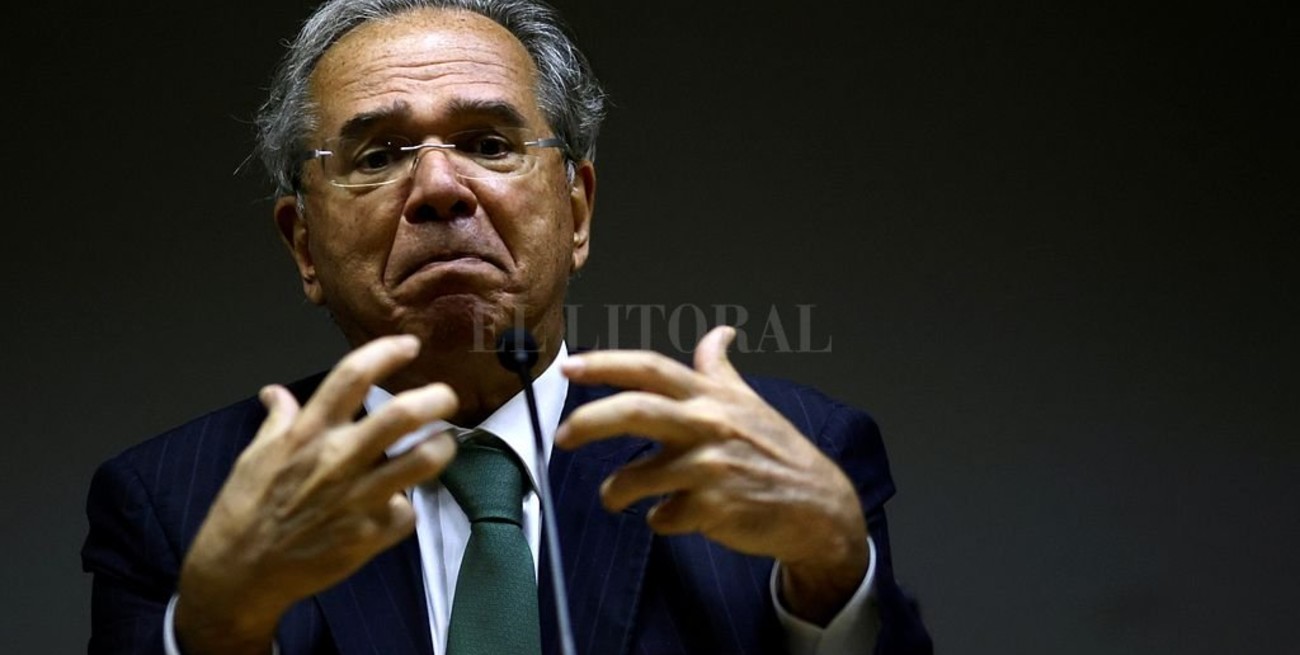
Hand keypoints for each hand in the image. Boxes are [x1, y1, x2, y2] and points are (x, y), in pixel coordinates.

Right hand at [175, 335, 457, 653]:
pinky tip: (396, 506)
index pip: (353, 376)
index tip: (409, 345)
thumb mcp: (254, 456)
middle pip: (403, 414)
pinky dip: (406, 508)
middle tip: (445, 396)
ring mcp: (358, 498)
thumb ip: (278, 420)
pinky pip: (408, 513)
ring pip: (422, 460)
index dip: (387, 352)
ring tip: (442, 443)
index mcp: (307, 433)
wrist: (240, 574)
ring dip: (442, 447)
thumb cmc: (244, 511)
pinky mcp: (370, 534)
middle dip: (435, 398)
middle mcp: (337, 459)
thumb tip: (276, 392)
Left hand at [555, 326, 869, 624]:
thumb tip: (718, 333)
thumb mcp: (749, 403)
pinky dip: (659, 519)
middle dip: (589, 421)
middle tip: (562, 436)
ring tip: (616, 496)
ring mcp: (710, 468)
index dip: (606, 364)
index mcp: (710, 398)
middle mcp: (708, 426)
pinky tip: (674, 515)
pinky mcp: (712, 508)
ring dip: (616, 491)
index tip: (569, 366)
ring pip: (636, 476)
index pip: (650, 368)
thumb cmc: (777, 453)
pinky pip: (661, 516)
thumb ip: (720, 370)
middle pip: (635, 411)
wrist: (817, 507)